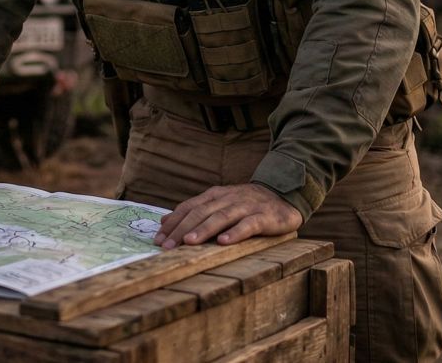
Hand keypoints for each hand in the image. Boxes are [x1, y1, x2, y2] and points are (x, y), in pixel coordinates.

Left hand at [154, 183, 302, 248]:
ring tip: (189, 242)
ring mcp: (246, 206)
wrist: (283, 196)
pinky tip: (224, 242)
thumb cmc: (246, 204)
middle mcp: (228, 199)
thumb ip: (194, 210)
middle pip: (201, 213)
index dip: (173, 222)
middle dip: (182, 229)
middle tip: (167, 245)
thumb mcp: (218, 204)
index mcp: (215, 196)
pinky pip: (248, 224)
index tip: (158, 239)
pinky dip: (235, 232)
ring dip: (204, 229)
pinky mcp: (264, 217)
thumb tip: (165, 221)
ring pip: (221, 217)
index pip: (189, 208)